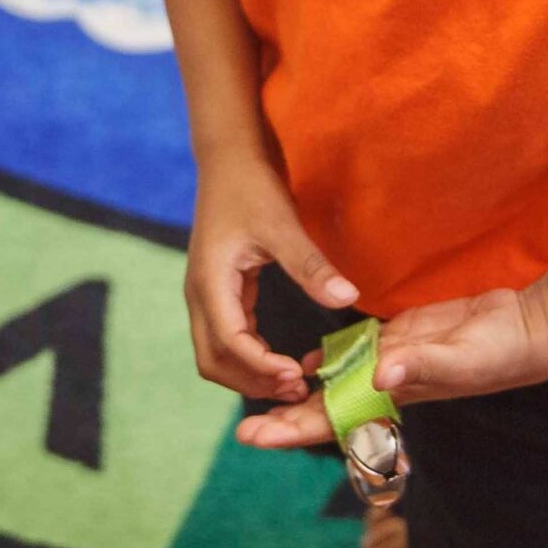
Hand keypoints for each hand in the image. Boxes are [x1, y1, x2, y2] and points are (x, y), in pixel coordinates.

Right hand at [184, 158, 359, 401]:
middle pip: (213, 361)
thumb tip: (347, 298)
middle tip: (298, 388)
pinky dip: (249, 357)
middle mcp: (200, 294)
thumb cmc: (251, 186)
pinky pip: (226, 338)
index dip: (261, 366)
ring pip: (215, 354)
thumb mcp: (282, 224)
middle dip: (251, 382)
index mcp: (210, 281)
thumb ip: (311, 265)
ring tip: (293, 381)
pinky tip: (281, 358)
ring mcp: (205, 294)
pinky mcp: (217, 290)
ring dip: (249, 374)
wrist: (228, 158)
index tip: (299, 375)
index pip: (229, 342)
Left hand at [235, 285, 547, 448]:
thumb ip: (421, 364)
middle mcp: (384, 385)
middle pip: (326, 409)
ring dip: (302, 392)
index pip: (333, 420)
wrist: (524, 330)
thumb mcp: (460, 356)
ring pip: (335, 383)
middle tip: (242, 430)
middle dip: (285, 420)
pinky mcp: (398, 337)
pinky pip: (354, 353)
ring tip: (262, 395)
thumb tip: (379, 376)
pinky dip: (329, 359)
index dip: (293, 430)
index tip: (254, 437)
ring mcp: (389, 361)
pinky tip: (305, 360)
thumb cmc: (498, 352)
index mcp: (393, 395)